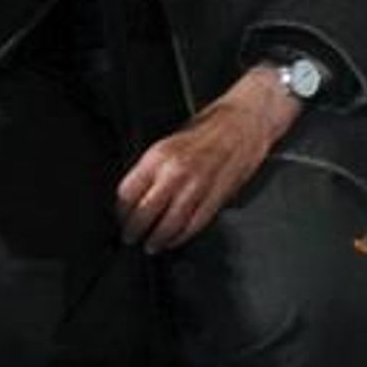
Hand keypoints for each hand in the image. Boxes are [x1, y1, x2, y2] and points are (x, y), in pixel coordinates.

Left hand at [115, 68, 303, 252]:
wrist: (245, 121)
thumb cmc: (209, 129)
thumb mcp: (170, 142)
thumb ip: (153, 169)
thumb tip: (136, 195)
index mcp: (158, 156)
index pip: (128, 193)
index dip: (121, 212)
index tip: (121, 219)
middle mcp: (175, 172)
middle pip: (144, 213)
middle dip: (134, 230)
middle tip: (130, 237)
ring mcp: (197, 186)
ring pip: (170, 224)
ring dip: (157, 239)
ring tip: (152, 245)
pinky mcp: (217, 195)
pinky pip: (195, 224)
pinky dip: (182, 236)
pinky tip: (175, 239)